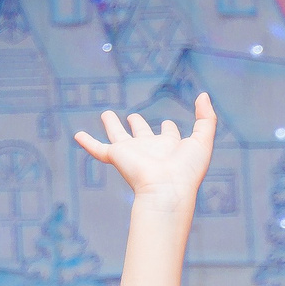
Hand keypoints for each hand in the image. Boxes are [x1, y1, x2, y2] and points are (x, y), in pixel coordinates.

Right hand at [75, 94, 216, 215]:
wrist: (166, 189)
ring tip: (106, 114)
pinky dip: (87, 143)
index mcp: (170, 148)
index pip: (168, 135)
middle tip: (133, 116)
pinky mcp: (116, 157)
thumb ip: (206, 117)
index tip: (167, 124)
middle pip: (142, 134)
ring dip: (112, 126)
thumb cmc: (187, 170)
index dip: (169, 129)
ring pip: (118, 136)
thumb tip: (202, 95)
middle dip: (138, 125)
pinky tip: (77, 135)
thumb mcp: (204, 140)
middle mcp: (150, 150)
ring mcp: (132, 153)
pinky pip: (97, 149)